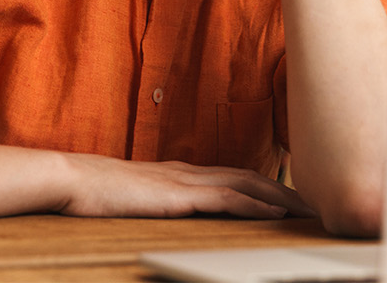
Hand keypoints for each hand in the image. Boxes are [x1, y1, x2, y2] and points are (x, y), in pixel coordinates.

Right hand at [58, 154, 315, 219]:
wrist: (71, 179)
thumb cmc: (96, 191)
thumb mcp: (136, 196)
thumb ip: (158, 200)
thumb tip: (171, 210)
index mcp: (181, 172)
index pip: (235, 175)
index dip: (266, 184)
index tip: (291, 196)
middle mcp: (190, 172)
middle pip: (250, 176)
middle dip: (285, 189)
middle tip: (315, 203)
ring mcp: (186, 181)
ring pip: (247, 185)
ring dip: (281, 197)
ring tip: (308, 210)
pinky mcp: (179, 196)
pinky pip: (227, 200)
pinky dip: (256, 206)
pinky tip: (276, 214)